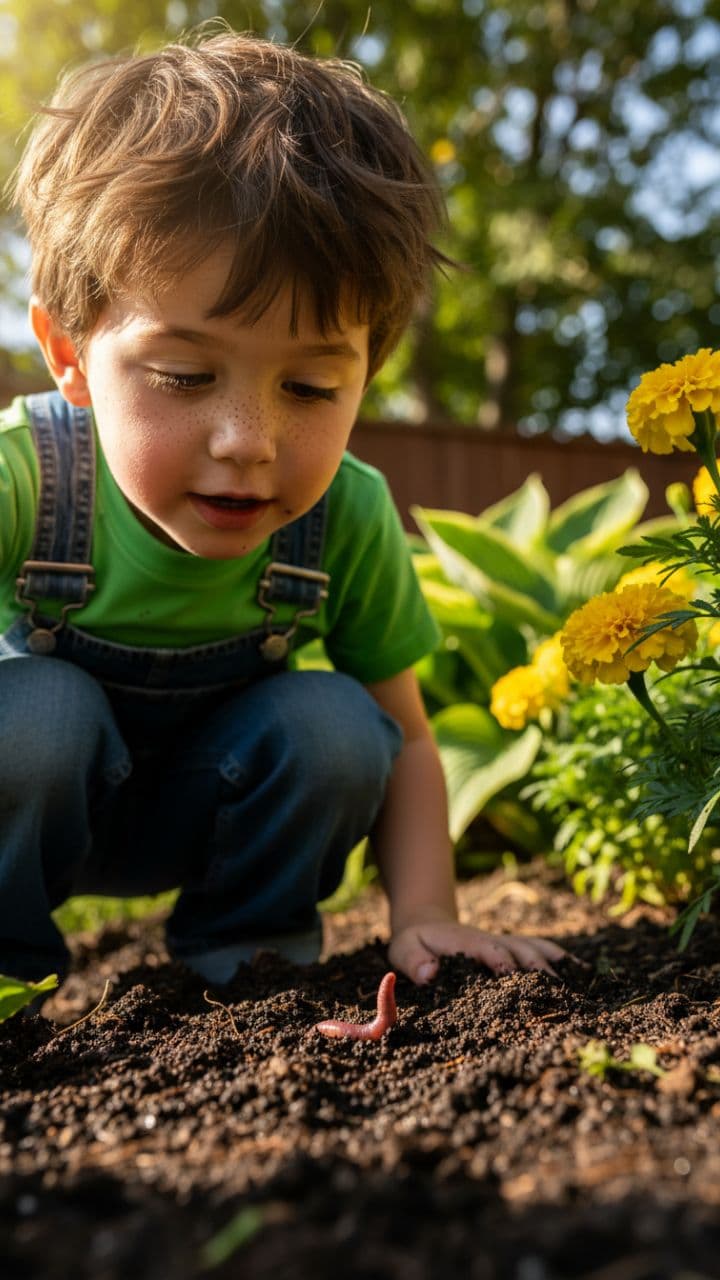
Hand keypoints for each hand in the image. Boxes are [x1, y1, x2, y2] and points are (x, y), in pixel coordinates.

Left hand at [388, 917, 576, 984]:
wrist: (426, 926)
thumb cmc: (414, 944)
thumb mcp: (403, 950)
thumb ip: (414, 961)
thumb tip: (429, 973)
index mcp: (466, 942)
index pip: (488, 949)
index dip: (502, 961)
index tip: (513, 976)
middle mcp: (492, 940)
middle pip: (520, 949)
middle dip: (538, 968)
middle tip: (558, 992)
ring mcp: (505, 943)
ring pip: (534, 949)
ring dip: (554, 964)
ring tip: (577, 984)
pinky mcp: (513, 949)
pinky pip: (539, 949)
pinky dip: (559, 958)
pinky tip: (581, 971)